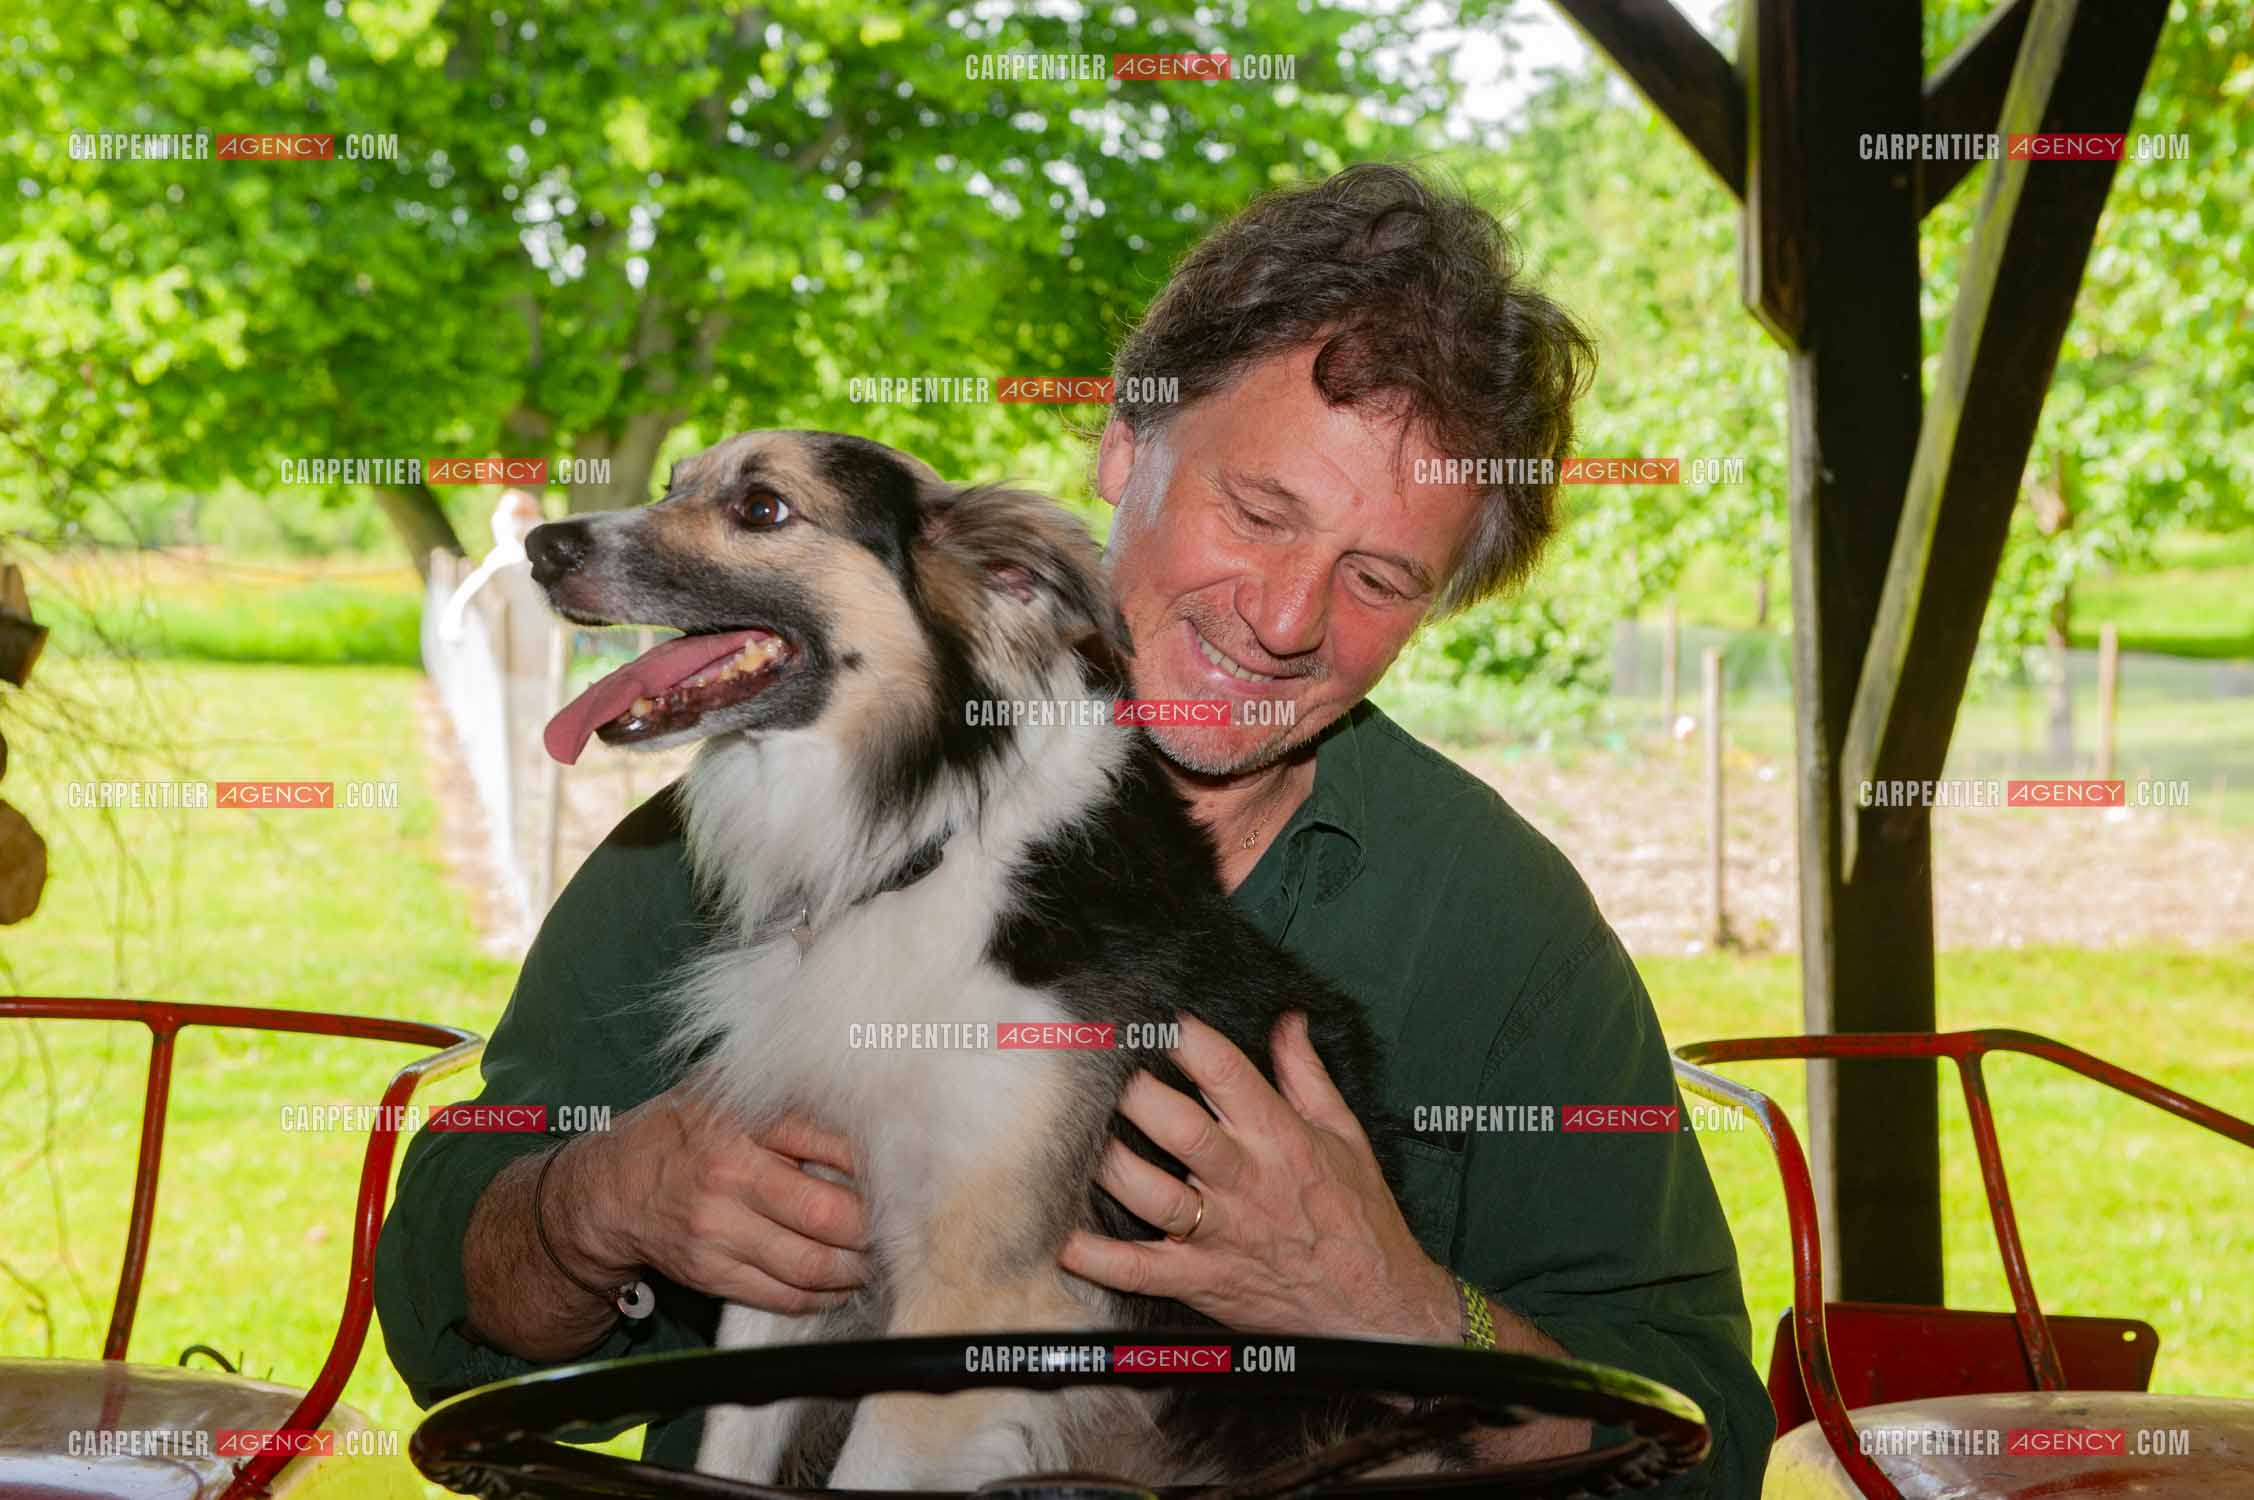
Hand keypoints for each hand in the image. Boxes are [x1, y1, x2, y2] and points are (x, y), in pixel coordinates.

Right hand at [561, 1083, 873, 1313]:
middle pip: (830, 1215)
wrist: (609, 1188)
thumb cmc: (684, 1131)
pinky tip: (839, 1283)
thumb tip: (870, 1109)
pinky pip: (782, 1295)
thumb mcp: (729, 1093)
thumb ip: (790, 1099)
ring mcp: (718, 1229)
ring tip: (876, 1259)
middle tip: (901, 1227)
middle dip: (875, 1229)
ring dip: (855, 1270)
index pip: (833, 1145)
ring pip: (811, 1266)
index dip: (880, 1167)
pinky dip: (821, 1296)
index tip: (909, 1176)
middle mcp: (731, 1174)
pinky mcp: (710, 1272)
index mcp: (745, 1120)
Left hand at [1058, 1012, 1459, 1342]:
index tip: (1152, 1016)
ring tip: (1073, 1135)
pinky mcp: (1201, 1280)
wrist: (1379, 1311)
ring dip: (1108, 1164)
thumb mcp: (1345, 1135)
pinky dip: (1097, 1259)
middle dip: (1134, 1094)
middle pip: (1178, 1128)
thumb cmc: (1360, 1220)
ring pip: (1150, 1193)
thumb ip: (1307, 1075)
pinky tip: (1062, 1238)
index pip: (1226, 1073)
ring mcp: (1219, 1233)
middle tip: (1098, 1067)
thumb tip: (1287, 1021)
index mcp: (1279, 1138)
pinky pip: (1139, 1271)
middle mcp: (1245, 1181)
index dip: (1184, 1039)